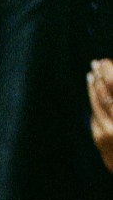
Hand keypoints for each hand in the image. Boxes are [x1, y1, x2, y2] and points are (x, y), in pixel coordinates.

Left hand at [88, 59, 112, 173]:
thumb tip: (108, 77)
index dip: (108, 72)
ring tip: (91, 75)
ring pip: (97, 104)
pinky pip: (95, 115)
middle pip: (105, 93)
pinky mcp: (99, 138)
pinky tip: (93, 92)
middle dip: (99, 77)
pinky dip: (94, 103)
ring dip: (93, 87)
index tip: (103, 62)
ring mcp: (108, 130)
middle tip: (94, 63)